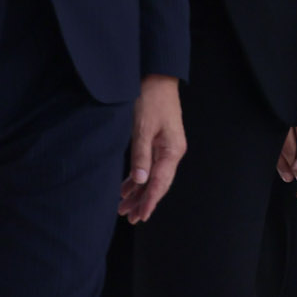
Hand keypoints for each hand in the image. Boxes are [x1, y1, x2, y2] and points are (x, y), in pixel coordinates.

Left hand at [118, 75, 186, 222]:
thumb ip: (141, 156)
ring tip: (124, 207)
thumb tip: (141, 182)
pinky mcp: (158, 143)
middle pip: (158, 184)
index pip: (160, 183)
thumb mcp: (142, 128)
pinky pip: (149, 167)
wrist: (156, 79)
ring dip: (139, 192)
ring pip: (152, 177)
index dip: (150, 201)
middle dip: (144, 201)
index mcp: (172, 150)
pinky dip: (139, 179)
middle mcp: (172, 152)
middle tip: (129, 218)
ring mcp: (166, 148)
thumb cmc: (151, 99)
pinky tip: (128, 188)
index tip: (141, 216)